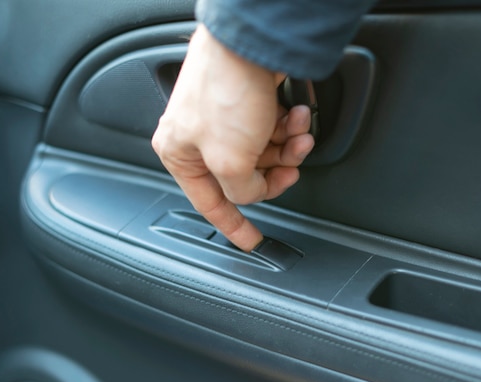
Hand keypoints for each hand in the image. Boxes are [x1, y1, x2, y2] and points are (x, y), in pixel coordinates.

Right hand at [152, 25, 313, 251]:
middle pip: (244, 177)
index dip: (234, 226)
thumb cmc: (226, 91)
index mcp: (180, 154)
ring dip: (288, 149)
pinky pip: (272, 128)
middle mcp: (199, 137)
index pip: (210, 203)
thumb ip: (241, 190)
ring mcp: (225, 117)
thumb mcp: (229, 161)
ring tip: (300, 137)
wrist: (250, 41)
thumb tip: (253, 192)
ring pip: (263, 152)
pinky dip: (289, 127)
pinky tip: (298, 117)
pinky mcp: (246, 101)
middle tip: (291, 172)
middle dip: (274, 174)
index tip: (251, 242)